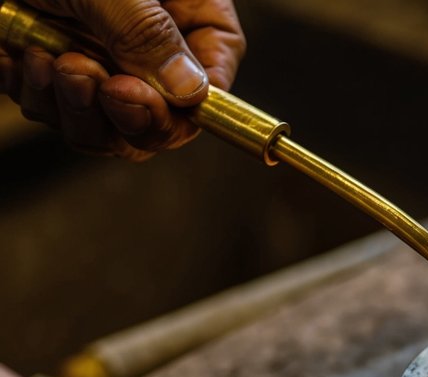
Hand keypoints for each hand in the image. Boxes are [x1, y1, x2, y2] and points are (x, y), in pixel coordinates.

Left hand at [0, 0, 244, 159]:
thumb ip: (146, 32)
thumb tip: (189, 91)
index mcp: (184, 5)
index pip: (216, 70)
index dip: (195, 105)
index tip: (154, 105)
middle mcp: (149, 36)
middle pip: (164, 113)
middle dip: (122, 112)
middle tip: (90, 81)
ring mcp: (101, 53)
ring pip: (109, 123)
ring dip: (72, 106)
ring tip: (45, 59)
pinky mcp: (54, 65)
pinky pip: (57, 110)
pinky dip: (33, 93)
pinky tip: (17, 56)